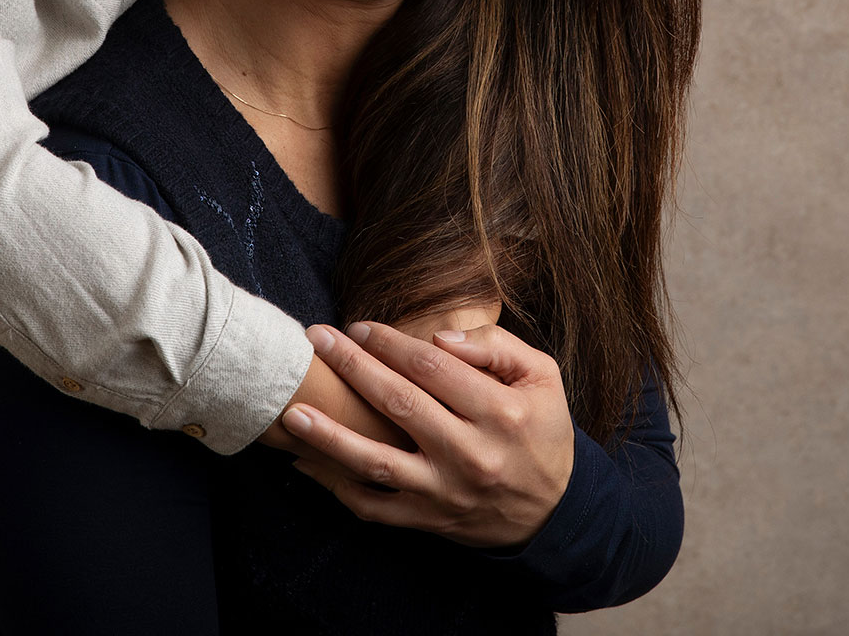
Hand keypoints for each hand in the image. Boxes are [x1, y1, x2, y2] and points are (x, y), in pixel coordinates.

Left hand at [282, 320, 574, 548]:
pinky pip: (376, 508)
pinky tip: (307, 465)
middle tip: (316, 340)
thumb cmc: (541, 429)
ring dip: (330, 437)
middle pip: (397, 403)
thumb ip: (495, 346)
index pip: (432, 367)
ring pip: (378, 463)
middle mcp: (470, 453)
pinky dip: (338, 489)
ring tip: (293, 413)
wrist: (554, 511)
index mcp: (500, 412)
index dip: (389, 342)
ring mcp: (446, 492)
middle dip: (351, 367)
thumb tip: (438, 338)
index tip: (358, 326)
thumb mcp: (541, 376)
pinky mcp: (430, 521)